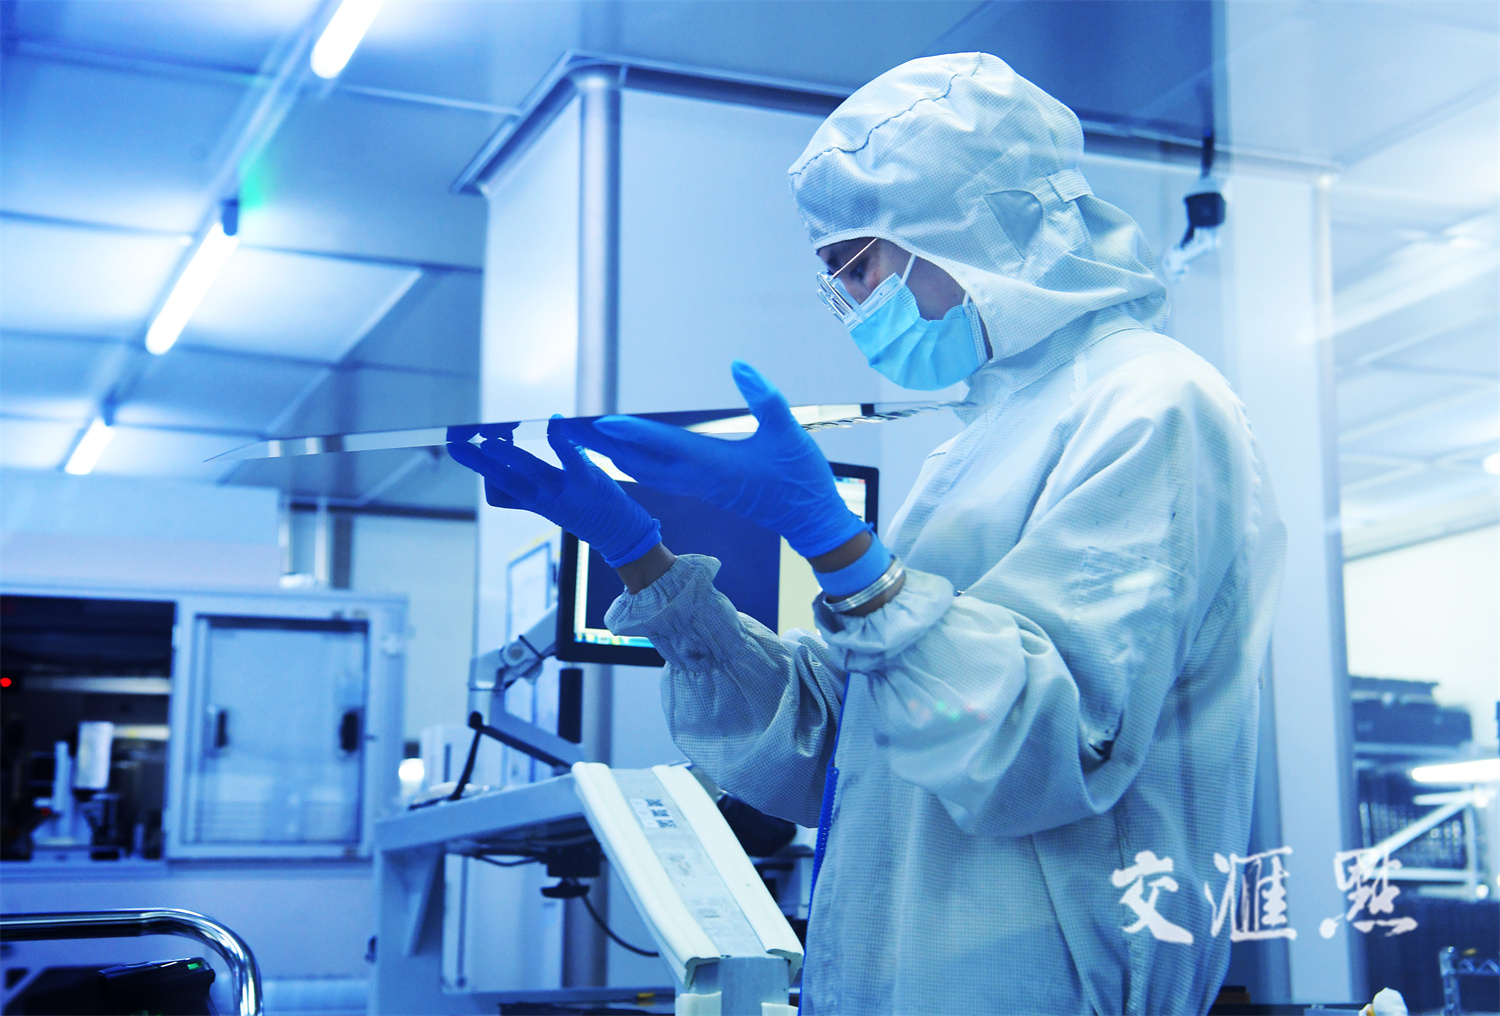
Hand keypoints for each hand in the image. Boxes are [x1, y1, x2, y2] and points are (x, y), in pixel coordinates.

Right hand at [446, 418, 660, 567]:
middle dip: (478, 464)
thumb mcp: (550, 499)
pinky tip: (553, 422)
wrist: (618, 531)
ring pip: (528, 471)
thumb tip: (517, 447)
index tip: (481, 450)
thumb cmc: (584, 508)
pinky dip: (561, 441)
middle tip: (456, 446)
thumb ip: (534, 477)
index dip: (486, 474)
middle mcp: (542, 499)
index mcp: (531, 503)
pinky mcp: (586, 481)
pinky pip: (569, 459)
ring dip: (508, 455)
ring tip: (491, 440)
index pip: (496, 494)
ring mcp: (563, 490)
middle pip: (502, 481)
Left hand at [560, 362, 866, 557]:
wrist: (810, 522)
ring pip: (649, 473)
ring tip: (593, 441)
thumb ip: (763, 397)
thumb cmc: (802, 479)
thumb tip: (738, 365)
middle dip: (609, 447)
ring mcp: (702, 487)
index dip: (632, 433)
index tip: (601, 423)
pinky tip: (630, 457)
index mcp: (716, 466)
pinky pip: (662, 478)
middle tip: (576, 432)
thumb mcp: (788, 431)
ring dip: (619, 456)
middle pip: (643, 464)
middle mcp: (701, 479)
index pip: (664, 446)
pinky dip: (640, 465)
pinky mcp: (708, 490)